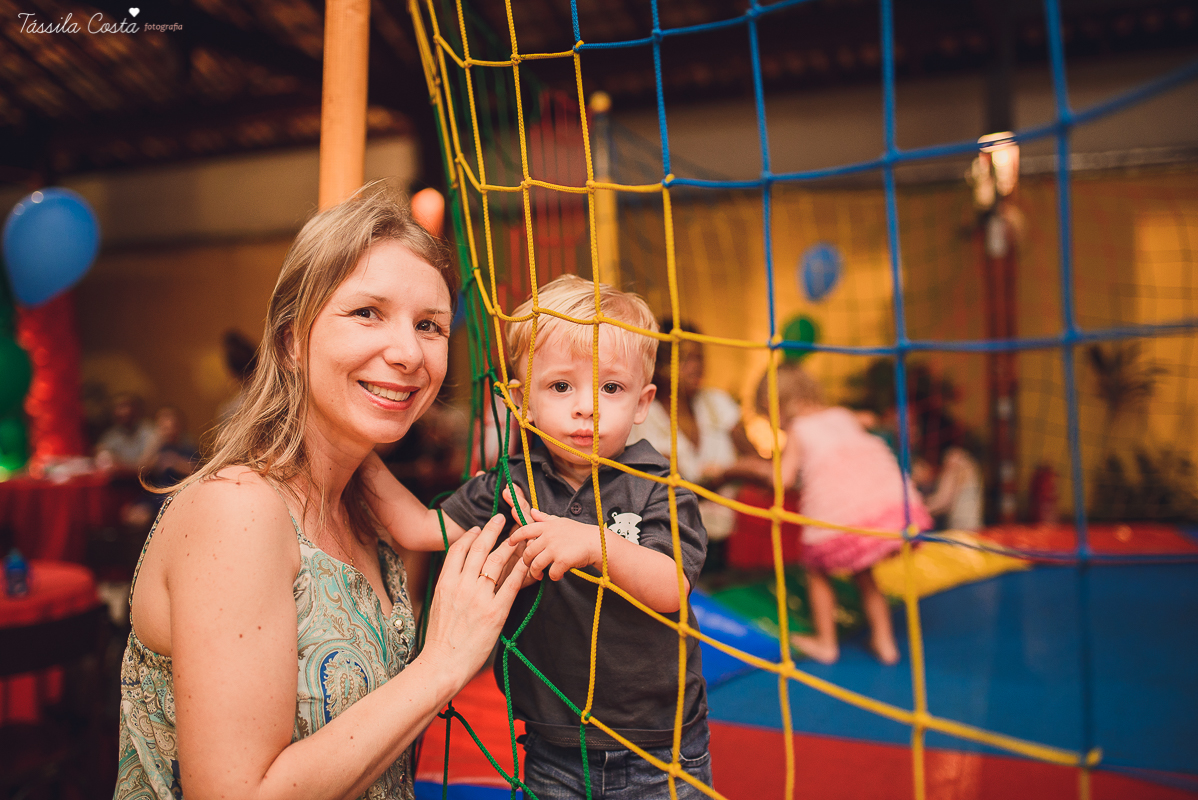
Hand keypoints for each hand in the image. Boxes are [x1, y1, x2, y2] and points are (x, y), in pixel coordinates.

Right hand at [417, 514, 528, 689]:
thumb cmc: (440, 640)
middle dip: (491, 531)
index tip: (477, 528)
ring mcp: (478, 598)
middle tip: (500, 518)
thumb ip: (449, 588)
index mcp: (445, 583)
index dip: (469, 536)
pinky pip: (511, 584)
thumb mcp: (439, 606)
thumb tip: (457, 576)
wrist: (442, 664)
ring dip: (507, 545)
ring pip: (495, 561)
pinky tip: (527, 561)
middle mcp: (461, 586)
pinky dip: (520, 569)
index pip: (458, 550)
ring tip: (516, 535)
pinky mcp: (495, 612)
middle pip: (478, 549)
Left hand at [506, 508, 599, 581]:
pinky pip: (551, 573)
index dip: (514, 537)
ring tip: (540, 575)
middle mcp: (548, 536)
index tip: (509, 543)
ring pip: (536, 564)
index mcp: (547, 526)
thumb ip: (544, 518)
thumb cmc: (578, 533)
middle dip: (526, 562)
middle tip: (530, 566)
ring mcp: (555, 548)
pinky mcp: (562, 560)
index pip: (524, 530)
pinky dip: (553, 577)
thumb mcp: (560, 522)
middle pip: (528, 552)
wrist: (597, 542)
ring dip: (536, 572)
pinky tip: (557, 575)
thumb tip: (532, 510)